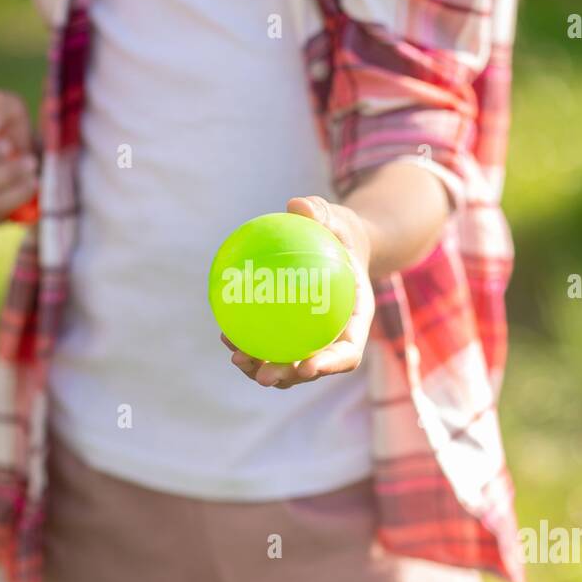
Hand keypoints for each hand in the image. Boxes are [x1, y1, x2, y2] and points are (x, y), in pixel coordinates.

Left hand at [223, 195, 375, 388]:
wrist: (339, 243)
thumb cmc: (340, 231)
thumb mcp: (338, 218)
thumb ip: (322, 213)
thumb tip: (296, 205)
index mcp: (356, 319)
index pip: (348, 352)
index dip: (329, 365)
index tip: (307, 367)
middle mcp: (335, 336)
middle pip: (313, 368)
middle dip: (287, 376)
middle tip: (262, 376)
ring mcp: (312, 338)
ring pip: (288, 364)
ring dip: (262, 369)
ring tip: (237, 358)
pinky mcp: (291, 332)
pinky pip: (270, 344)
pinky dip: (250, 345)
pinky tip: (225, 334)